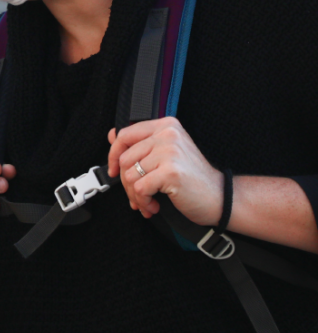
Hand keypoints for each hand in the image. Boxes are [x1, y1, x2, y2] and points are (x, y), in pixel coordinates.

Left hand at [107, 117, 223, 225]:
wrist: (220, 197)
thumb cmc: (193, 178)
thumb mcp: (166, 154)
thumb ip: (140, 144)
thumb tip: (112, 135)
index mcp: (166, 126)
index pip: (124, 135)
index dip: (113, 155)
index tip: (114, 170)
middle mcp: (168, 134)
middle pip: (125, 158)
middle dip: (126, 182)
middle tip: (137, 195)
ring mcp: (169, 152)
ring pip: (130, 175)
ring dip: (135, 196)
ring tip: (147, 202)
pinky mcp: (170, 172)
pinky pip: (140, 189)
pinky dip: (143, 202)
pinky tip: (153, 206)